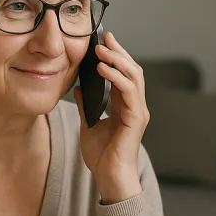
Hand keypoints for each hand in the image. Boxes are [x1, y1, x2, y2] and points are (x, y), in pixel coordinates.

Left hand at [74, 31, 147, 204]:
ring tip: (102, 50)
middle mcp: (135, 106)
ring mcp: (138, 112)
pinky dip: (117, 78)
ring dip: (118, 60)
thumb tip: (77, 87)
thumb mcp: (88, 124)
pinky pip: (129, 92)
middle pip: (132, 70)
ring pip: (134, 76)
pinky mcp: (136, 119)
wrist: (109, 178)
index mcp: (126, 106)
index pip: (125, 74)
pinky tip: (103, 69)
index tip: (104, 40)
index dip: (116, 56)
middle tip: (104, 37)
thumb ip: (86, 105)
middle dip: (119, 52)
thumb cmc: (102, 156)